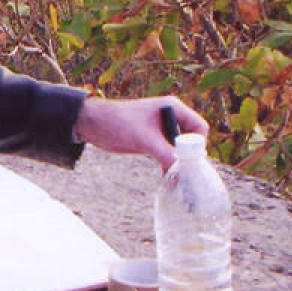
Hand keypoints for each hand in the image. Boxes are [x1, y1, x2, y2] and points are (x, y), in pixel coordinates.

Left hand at [74, 94, 206, 170]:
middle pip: (191, 141)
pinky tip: (166, 180)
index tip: (189, 159)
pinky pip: (168, 156)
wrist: (92, 124)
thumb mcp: (145, 139)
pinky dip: (169, 166)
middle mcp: (170, 118)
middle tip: (185, 174)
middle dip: (189, 157)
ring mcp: (161, 131)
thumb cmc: (118, 122)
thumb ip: (166, 154)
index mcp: (173, 108)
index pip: (199, 127)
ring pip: (180, 151)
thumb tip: (183, 172)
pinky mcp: (152, 141)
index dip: (198, 145)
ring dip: (179, 165)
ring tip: (176, 181)